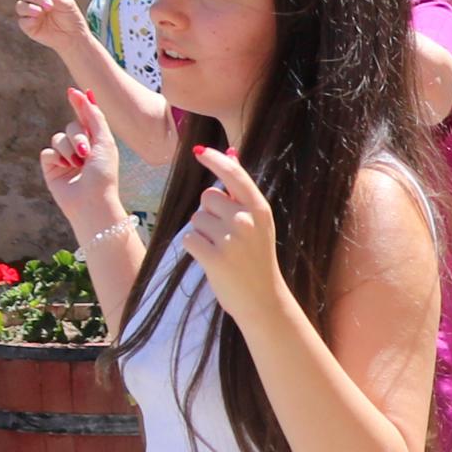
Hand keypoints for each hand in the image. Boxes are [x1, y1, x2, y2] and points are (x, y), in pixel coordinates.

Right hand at [15, 0, 89, 55]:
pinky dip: (28, 19)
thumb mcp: (67, 4)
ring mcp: (31, 14)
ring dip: (29, 7)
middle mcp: (36, 2)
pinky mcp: (29, 26)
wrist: (73, 37)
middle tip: (49, 5)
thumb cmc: (71, 18)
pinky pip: (22, 21)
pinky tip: (36, 20)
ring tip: (40, 12)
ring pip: (20, 6)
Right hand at [40, 85, 123, 232]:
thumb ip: (95, 118)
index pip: (86, 118)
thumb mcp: (104, 142)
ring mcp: (65, 158)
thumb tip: (86, 96)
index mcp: (97, 142)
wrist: (91, 201)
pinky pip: (47, 152)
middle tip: (86, 153)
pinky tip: (64, 170)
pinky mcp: (51, 168)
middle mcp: (80, 148)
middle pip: (71, 126)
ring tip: (78, 165)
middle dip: (78, 136)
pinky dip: (56, 159)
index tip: (72, 91)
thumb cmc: (103, 174)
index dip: (80, 104)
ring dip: (68, 149)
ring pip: (57, 138)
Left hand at [174, 145, 285, 318]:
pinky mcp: (214, 257)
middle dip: (209, 212)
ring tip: (221, 249)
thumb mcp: (258, 223)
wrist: (262, 299)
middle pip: (208, 196)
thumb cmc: (257, 259)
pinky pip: (189, 238)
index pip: (235, 175)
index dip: (216, 160)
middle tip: (225, 235)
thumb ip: (242, 192)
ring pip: (196, 218)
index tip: (199, 151)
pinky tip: (210, 259)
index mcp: (260, 209)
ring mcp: (231, 239)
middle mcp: (247, 220)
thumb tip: (231, 153)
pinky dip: (195, 247)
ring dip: (202, 232)